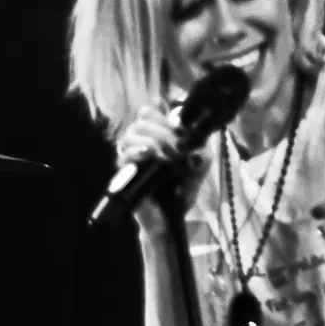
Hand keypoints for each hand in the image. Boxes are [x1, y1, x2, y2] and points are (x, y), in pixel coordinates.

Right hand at [114, 104, 207, 230]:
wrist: (171, 214)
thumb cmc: (184, 186)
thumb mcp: (200, 164)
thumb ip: (201, 148)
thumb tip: (195, 138)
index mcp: (158, 134)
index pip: (150, 111)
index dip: (161, 113)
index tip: (177, 126)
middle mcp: (142, 140)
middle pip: (142, 119)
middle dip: (162, 129)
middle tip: (177, 145)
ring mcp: (131, 154)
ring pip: (131, 133)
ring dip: (152, 139)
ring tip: (166, 155)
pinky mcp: (123, 170)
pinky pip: (123, 153)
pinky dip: (137, 151)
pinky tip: (148, 154)